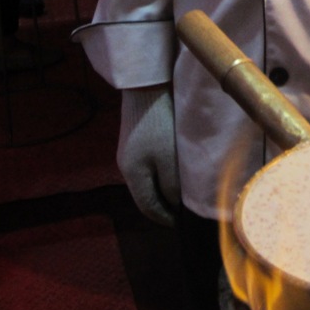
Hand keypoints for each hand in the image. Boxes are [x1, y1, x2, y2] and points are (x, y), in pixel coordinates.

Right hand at [118, 85, 180, 226]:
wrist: (147, 86)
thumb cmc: (160, 125)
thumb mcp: (169, 159)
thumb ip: (172, 186)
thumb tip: (175, 204)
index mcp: (132, 175)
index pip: (148, 208)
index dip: (165, 219)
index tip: (182, 224)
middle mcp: (125, 165)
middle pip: (145, 194)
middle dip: (163, 205)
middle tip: (183, 210)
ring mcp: (129, 150)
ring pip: (147, 179)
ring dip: (162, 187)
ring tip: (181, 190)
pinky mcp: (135, 137)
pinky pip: (148, 164)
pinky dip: (160, 172)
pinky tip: (173, 168)